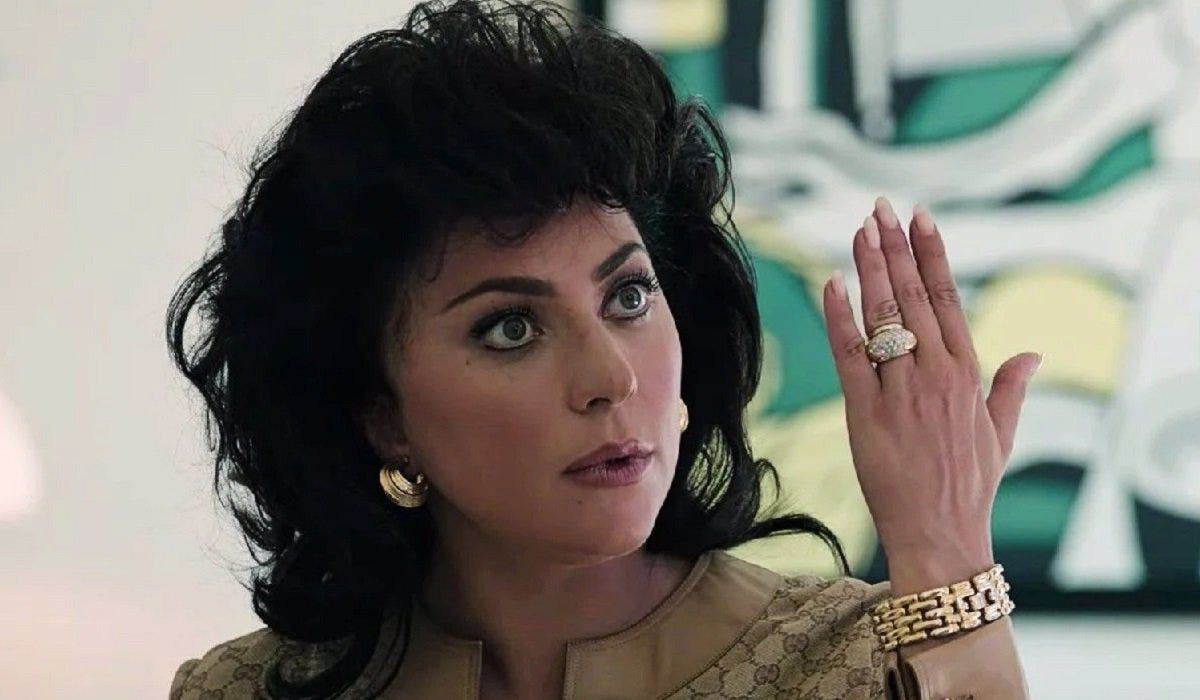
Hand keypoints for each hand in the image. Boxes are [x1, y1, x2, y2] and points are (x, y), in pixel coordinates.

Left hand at [821, 197, 1041, 594]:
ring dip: (869, 269)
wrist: (940, 533)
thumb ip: (1011, 388)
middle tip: (880, 207)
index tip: (921, 218)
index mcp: (967, 374)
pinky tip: (831, 283)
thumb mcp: (1001, 434)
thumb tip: (1032, 352)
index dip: (932, 254)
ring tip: (859, 229)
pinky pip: (849, 356)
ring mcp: (900, 392)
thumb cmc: (969, 485)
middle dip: (895, 247)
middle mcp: (935, 374)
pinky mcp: (866, 413)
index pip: (947, 299)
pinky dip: (840, 318)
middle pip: (911, 297)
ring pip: (881, 318)